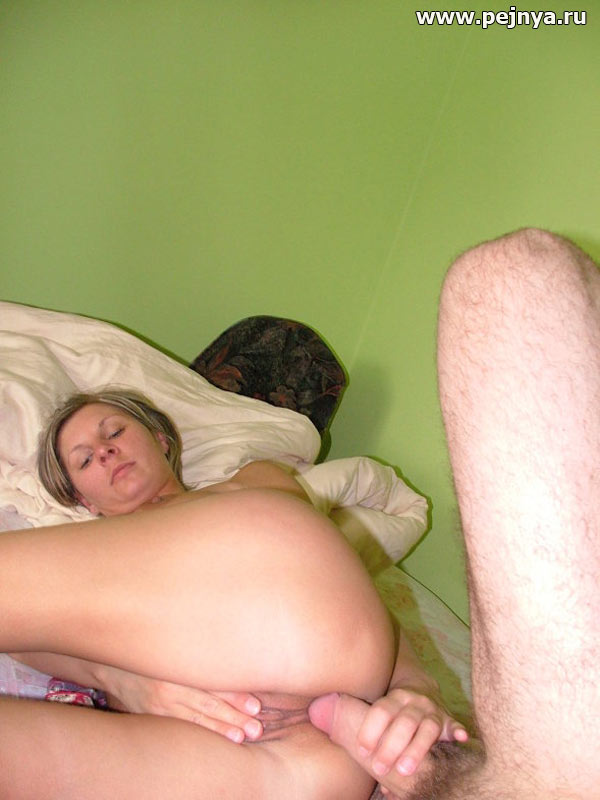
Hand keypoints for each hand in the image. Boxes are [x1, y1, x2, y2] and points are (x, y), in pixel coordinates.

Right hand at [103, 668, 262, 742]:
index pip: (212, 680)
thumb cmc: (156, 652)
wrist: (117, 665)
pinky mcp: (155, 715)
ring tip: (241, 736)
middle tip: (256, 726)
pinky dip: (201, 731)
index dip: (235, 693)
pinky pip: (181, 724)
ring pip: (196, 717)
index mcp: (181, 662)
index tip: (255, 704)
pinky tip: (216, 737)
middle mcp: (172, 683)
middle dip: (234, 715)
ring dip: (220, 728)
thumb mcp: (176, 647)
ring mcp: (162, 702)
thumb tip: (235, 657)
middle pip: (208, 701)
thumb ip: (201, 652)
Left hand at [309, 688, 467, 792]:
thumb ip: (350, 715)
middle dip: (391, 746)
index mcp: (392, 699)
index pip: (381, 710)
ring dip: (418, 748)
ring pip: (427, 728)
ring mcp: (432, 711)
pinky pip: (454, 726)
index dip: (371, 729)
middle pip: (403, 722)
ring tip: (406, 770)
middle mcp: (413, 702)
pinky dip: (458, 731)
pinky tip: (460, 739)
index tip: (363, 750)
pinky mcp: (447, 721)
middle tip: (380, 768)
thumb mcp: (371, 709)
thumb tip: (318, 713)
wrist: (420, 691)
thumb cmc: (389, 711)